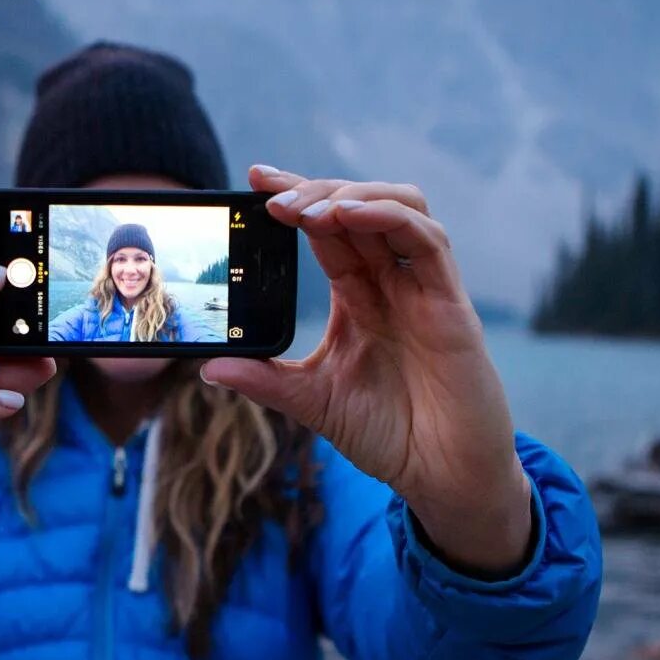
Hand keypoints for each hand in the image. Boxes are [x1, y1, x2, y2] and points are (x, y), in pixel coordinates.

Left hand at [199, 165, 531, 574]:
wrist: (442, 478)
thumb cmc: (391, 436)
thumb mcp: (313, 403)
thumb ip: (266, 381)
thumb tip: (208, 367)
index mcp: (360, 298)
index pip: (327, 231)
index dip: (296, 198)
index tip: (254, 181)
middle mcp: (393, 283)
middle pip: (358, 206)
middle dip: (313, 190)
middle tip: (269, 194)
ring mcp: (424, 289)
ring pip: (398, 207)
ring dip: (350, 195)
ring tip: (305, 209)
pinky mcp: (451, 304)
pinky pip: (428, 241)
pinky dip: (389, 216)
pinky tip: (350, 216)